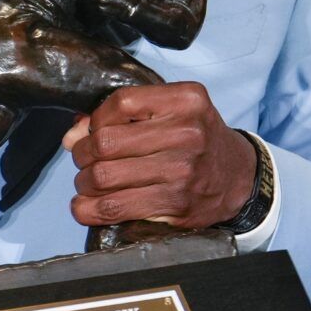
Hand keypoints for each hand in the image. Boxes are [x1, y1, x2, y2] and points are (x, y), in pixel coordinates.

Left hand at [63, 82, 256, 230]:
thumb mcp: (173, 113)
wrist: (238, 177)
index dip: (95, 120)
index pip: (120, 103)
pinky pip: (115, 207)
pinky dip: (89, 209)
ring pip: (104, 177)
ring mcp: (182, 171)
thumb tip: (72, 137)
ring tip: (87, 183)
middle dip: (83, 154)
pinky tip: (86, 207)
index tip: (92, 132)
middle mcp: (187, 133)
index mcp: (186, 101)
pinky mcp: (176, 204)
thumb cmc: (196, 139)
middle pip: (105, 143)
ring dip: (84, 183)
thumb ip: (123, 116)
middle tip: (84, 161)